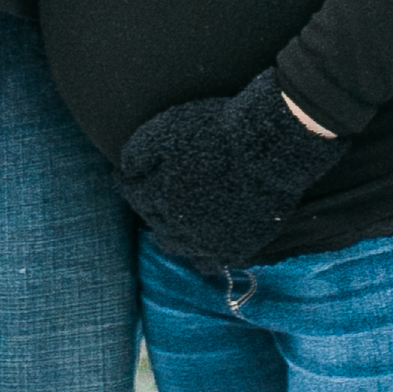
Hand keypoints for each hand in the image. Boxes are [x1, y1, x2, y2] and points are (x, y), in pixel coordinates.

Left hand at [118, 67, 338, 271]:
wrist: (268, 146)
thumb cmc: (217, 131)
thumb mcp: (167, 129)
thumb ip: (138, 152)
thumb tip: (123, 170)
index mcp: (160, 196)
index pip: (133, 195)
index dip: (127, 183)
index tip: (125, 176)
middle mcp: (180, 225)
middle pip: (155, 222)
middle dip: (149, 209)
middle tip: (151, 199)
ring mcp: (210, 240)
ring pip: (179, 246)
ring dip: (172, 236)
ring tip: (173, 224)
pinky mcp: (238, 247)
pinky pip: (213, 262)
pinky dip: (204, 255)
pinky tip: (204, 244)